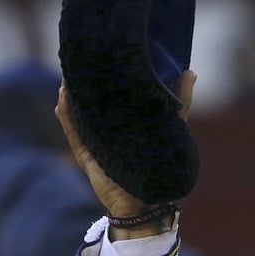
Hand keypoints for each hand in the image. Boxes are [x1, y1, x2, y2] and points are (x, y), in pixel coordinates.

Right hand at [56, 71, 195, 226]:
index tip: (107, 52)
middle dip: (88, 80)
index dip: (109, 75)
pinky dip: (67, 115)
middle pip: (93, 101)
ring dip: (73, 93)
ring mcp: (95, 142)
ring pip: (79, 113)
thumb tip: (190, 71)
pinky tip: (64, 97)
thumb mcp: (172, 129)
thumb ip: (179, 104)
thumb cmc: (160, 166)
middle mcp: (108, 129)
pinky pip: (74, 132)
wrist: (148, 203)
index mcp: (126, 122)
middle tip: (83, 56)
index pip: (115, 95)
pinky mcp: (88, 155)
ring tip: (70, 72)